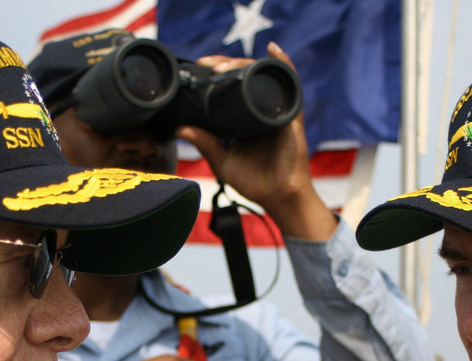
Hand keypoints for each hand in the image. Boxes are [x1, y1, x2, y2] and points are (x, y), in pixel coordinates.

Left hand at [176, 42, 336, 239]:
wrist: (280, 198)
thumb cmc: (255, 182)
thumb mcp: (222, 161)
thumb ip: (205, 144)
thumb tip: (181, 129)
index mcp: (245, 118)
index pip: (231, 87)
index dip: (218, 74)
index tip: (201, 67)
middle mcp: (261, 110)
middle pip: (246, 76)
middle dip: (227, 65)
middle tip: (209, 65)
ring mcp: (276, 110)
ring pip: (262, 76)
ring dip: (245, 64)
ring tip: (226, 64)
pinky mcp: (289, 115)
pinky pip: (289, 84)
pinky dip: (282, 64)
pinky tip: (272, 50)